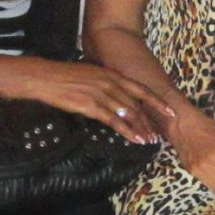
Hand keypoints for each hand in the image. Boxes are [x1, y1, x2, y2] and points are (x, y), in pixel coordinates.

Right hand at [0, 58, 173, 143]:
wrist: (44, 77)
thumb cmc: (64, 77)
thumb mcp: (89, 76)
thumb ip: (104, 84)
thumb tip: (115, 96)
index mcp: (110, 75)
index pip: (140, 89)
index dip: (156, 101)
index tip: (170, 110)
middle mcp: (109, 83)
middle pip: (137, 104)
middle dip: (151, 120)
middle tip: (161, 133)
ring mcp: (100, 94)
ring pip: (128, 114)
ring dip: (141, 129)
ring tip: (151, 140)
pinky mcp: (90, 105)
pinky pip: (113, 120)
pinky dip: (127, 131)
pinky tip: (135, 139)